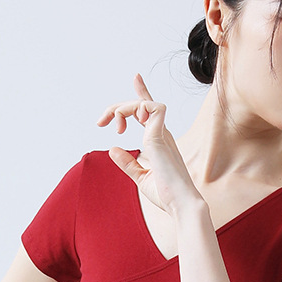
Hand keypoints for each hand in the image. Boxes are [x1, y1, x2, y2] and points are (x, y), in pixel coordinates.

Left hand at [97, 73, 202, 215]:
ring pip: (144, 103)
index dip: (142, 92)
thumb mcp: (140, 176)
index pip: (149, 110)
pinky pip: (154, 108)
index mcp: (159, 141)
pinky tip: (128, 124)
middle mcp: (162, 134)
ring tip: (116, 127)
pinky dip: (139, 108)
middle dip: (117, 107)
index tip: (136, 77)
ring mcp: (162, 134)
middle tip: (100, 122)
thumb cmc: (166, 194)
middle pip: (140, 104)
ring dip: (124, 108)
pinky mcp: (160, 137)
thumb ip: (126, 162)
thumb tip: (112, 149)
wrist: (181, 204)